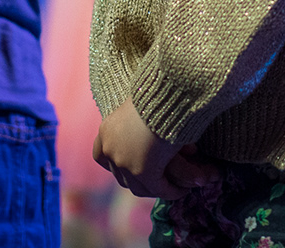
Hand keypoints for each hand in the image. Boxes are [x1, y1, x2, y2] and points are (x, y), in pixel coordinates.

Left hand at [92, 100, 215, 201]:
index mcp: (106, 130)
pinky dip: (170, 191)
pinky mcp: (142, 172)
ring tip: (173, 187)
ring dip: (156, 188)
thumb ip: (137, 122)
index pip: (101, 156)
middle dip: (138, 179)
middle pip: (121, 176)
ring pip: (139, 187)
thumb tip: (147, 129)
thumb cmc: (158, 94)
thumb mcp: (140, 107)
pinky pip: (158, 188)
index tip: (128, 167)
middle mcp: (110, 148)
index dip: (114, 165)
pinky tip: (183, 189)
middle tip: (158, 180)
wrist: (165, 93)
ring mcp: (123, 162)